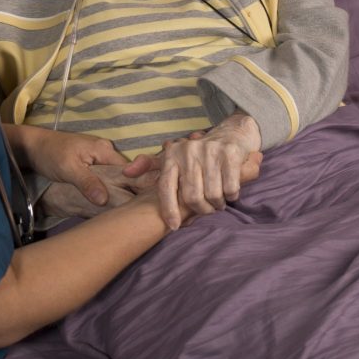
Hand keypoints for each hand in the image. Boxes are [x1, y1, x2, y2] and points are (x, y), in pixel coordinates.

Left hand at [39, 161, 161, 218]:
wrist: (33, 146)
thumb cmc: (50, 153)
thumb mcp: (67, 168)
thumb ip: (86, 182)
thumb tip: (105, 200)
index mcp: (105, 151)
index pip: (130, 171)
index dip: (137, 189)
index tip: (142, 208)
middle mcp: (107, 153)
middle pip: (127, 176)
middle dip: (132, 192)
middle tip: (138, 215)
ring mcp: (100, 159)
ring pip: (117, 179)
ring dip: (120, 193)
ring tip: (127, 215)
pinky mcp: (92, 166)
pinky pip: (107, 180)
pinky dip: (110, 191)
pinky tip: (111, 207)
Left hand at [123, 113, 262, 229]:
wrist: (232, 132)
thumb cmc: (199, 152)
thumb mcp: (173, 156)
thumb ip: (149, 165)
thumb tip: (126, 172)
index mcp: (172, 155)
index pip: (166, 187)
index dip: (169, 209)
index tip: (173, 226)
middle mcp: (188, 151)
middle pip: (191, 197)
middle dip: (201, 209)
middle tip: (207, 209)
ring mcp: (210, 151)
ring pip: (212, 195)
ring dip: (218, 204)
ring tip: (218, 201)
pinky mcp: (229, 154)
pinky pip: (230, 188)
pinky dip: (232, 196)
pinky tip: (230, 192)